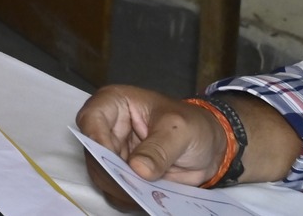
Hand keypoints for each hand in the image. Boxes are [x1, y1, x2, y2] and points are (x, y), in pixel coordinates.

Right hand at [76, 86, 224, 197]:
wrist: (211, 146)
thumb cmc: (194, 126)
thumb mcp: (180, 131)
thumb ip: (159, 149)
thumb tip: (138, 169)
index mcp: (115, 103)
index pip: (91, 119)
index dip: (97, 141)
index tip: (115, 164)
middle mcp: (107, 127)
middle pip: (93, 152)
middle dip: (110, 172)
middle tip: (133, 189)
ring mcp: (114, 152)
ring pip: (102, 174)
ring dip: (119, 188)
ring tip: (143, 196)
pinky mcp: (123, 172)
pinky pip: (116, 188)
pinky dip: (128, 197)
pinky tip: (145, 200)